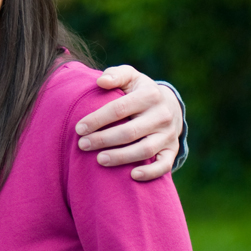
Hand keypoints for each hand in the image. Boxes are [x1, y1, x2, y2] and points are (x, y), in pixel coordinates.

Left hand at [75, 65, 183, 180]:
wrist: (170, 104)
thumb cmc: (139, 90)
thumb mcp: (130, 76)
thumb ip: (115, 75)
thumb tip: (101, 81)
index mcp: (149, 95)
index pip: (119, 109)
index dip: (97, 119)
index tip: (79, 128)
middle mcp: (162, 115)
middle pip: (130, 132)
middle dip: (103, 140)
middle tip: (82, 145)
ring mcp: (169, 134)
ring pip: (145, 150)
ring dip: (121, 157)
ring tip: (99, 160)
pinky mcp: (172, 150)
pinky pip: (164, 165)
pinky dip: (150, 172)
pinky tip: (132, 176)